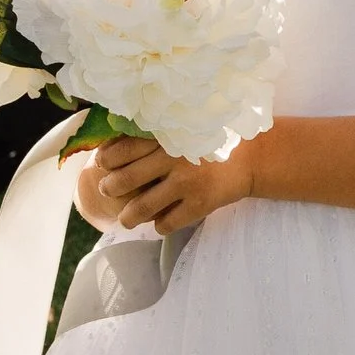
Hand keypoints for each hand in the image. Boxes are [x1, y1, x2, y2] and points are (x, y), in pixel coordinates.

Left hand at [80, 130, 253, 234]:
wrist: (252, 158)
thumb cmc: (210, 141)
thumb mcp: (182, 129)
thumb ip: (154, 136)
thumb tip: (112, 148)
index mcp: (166, 136)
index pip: (123, 149)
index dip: (106, 159)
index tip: (102, 164)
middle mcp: (172, 158)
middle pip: (125, 179)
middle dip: (110, 188)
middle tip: (107, 190)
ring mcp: (186, 183)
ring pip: (142, 208)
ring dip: (129, 216)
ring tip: (126, 219)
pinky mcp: (199, 204)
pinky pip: (166, 223)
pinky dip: (159, 225)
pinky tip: (161, 221)